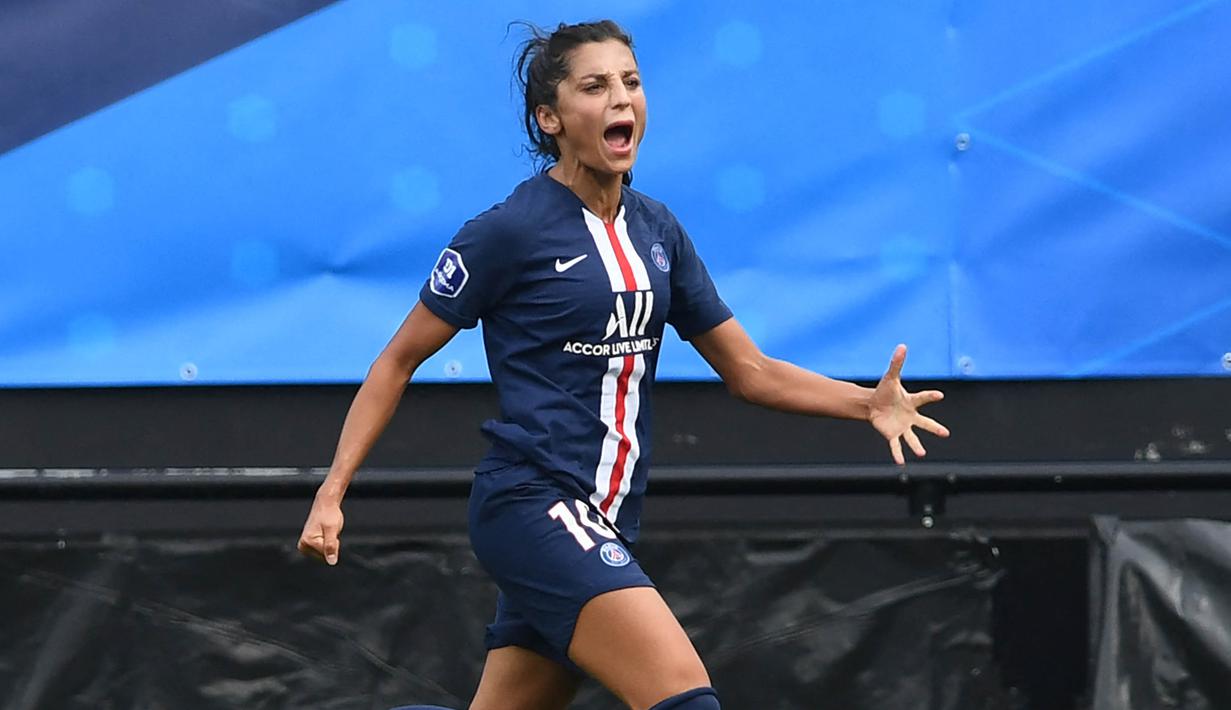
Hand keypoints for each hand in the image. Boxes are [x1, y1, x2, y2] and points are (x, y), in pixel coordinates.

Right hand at [298, 492, 344, 565]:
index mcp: (306, 542)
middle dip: (331, 545)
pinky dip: (327, 543)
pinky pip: (323, 550)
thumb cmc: (329, 514)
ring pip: (324, 554)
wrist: (326, 505)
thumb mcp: (332, 530)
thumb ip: (331, 546)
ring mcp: (306, 545)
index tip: (331, 532)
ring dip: (330, 544)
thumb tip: (331, 561)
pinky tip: (325, 534)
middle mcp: (303, 545)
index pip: (326, 555)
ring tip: (327, 532)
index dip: (334, 544)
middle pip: (324, 556)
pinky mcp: (309, 544)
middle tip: (329, 532)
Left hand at [868, 344, 949, 464]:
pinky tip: (900, 462)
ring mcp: (902, 426)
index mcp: (911, 402)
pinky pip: (896, 445)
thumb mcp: (890, 377)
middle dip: (934, 428)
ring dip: (916, 446)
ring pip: (912, 437)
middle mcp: (910, 416)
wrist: (873, 404)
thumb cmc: (885, 391)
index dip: (930, 396)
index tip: (939, 395)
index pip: (923, 398)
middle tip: (945, 433)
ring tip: (921, 454)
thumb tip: (902, 345)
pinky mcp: (892, 434)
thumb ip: (897, 363)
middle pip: (924, 423)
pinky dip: (897, 453)